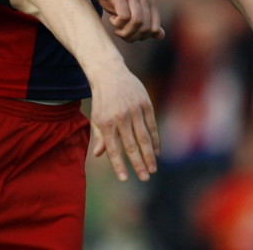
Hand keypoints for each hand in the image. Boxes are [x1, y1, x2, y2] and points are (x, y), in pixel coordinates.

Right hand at [82, 0, 162, 41]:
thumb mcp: (130, 5)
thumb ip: (145, 19)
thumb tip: (161, 36)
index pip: (154, 28)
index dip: (142, 37)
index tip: (129, 35)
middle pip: (145, 27)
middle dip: (132, 36)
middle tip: (120, 33)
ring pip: (137, 22)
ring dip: (125, 31)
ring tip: (116, 29)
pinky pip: (124, 15)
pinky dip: (118, 23)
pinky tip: (111, 19)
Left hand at [89, 66, 158, 181]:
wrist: (109, 73)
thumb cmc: (102, 99)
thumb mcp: (96, 116)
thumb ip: (99, 136)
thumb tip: (100, 155)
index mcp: (105, 121)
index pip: (113, 148)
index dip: (118, 165)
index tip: (124, 179)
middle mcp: (120, 117)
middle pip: (131, 146)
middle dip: (138, 164)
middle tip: (145, 178)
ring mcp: (134, 110)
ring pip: (144, 138)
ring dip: (149, 155)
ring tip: (152, 169)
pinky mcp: (145, 103)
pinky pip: (152, 126)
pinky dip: (155, 140)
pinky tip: (156, 152)